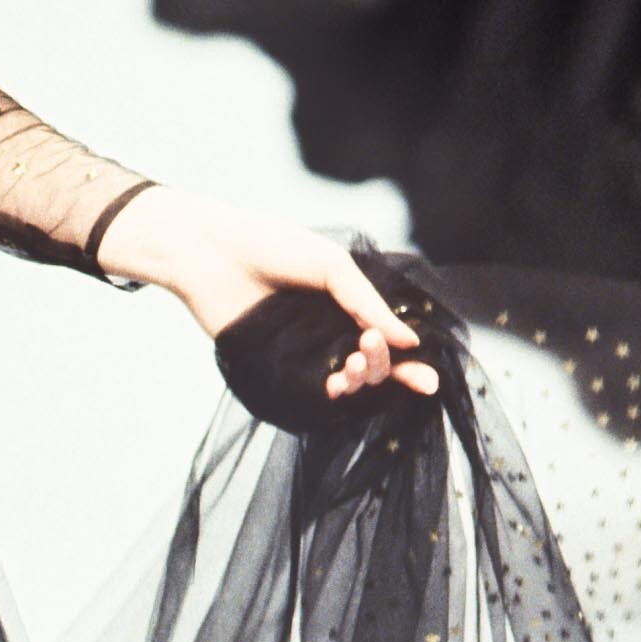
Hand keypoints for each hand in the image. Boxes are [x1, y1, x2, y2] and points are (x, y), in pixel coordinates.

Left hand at [99, 186, 439, 400]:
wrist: (212, 253)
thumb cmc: (272, 247)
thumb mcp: (331, 266)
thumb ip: (367, 303)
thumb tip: (410, 342)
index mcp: (348, 307)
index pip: (387, 343)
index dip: (409, 365)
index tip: (428, 381)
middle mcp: (329, 334)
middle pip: (372, 368)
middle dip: (382, 368)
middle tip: (367, 349)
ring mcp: (303, 354)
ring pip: (346, 385)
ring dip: (359, 382)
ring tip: (351, 366)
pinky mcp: (274, 369)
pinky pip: (309, 393)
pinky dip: (329, 394)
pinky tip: (335, 384)